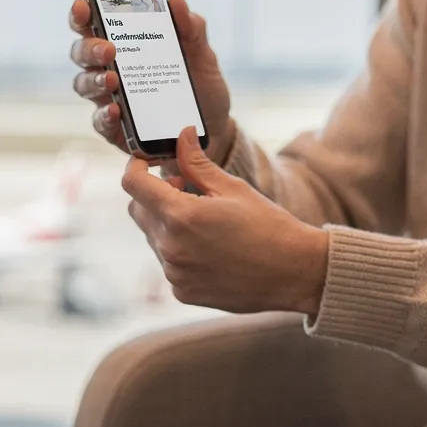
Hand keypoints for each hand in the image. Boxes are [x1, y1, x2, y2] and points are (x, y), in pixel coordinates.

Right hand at [69, 0, 235, 162]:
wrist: (213, 126)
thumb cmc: (199, 84)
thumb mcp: (202, 54)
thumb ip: (191, 29)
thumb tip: (177, 2)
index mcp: (124, 42)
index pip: (93, 22)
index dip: (82, 13)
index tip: (82, 4)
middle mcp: (108, 67)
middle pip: (82, 53)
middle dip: (90, 48)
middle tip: (108, 49)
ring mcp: (109, 98)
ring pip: (84, 85)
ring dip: (94, 80)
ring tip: (112, 79)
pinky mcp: (115, 128)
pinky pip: (100, 121)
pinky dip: (104, 114)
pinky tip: (115, 110)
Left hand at [123, 128, 328, 315]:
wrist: (294, 273)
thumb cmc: (268, 226)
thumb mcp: (232, 188)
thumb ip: (196, 163)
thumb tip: (181, 135)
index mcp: (181, 215)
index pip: (133, 184)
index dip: (135, 167)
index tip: (146, 163)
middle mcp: (170, 247)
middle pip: (138, 211)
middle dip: (154, 196)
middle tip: (187, 190)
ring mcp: (174, 273)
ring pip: (153, 238)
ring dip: (168, 225)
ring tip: (206, 223)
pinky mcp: (182, 291)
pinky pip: (168, 264)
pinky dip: (180, 251)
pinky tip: (210, 249)